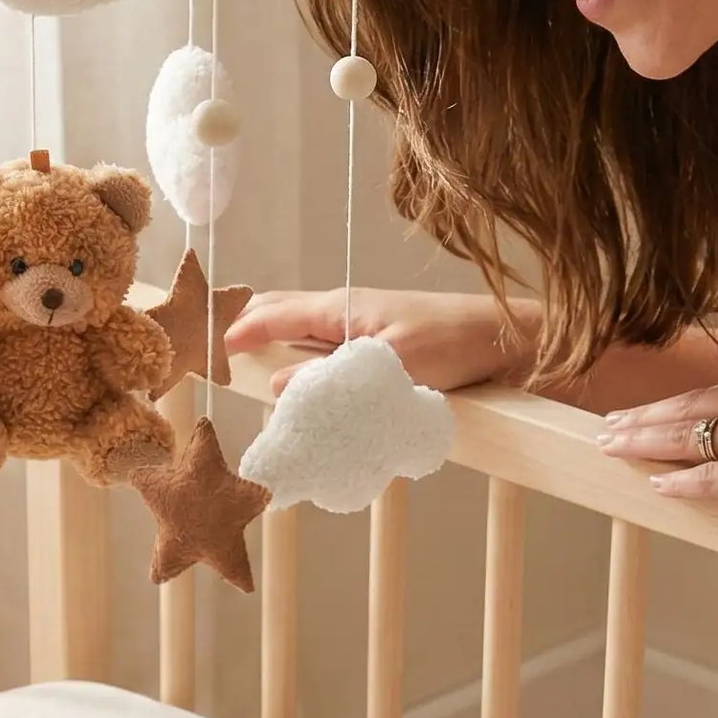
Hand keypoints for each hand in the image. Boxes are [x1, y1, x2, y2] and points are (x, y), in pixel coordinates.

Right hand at [225, 290, 532, 397]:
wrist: (512, 348)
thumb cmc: (456, 342)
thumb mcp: (389, 365)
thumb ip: (332, 378)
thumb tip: (281, 388)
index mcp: (341, 308)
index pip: (271, 314)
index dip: (235, 332)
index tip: (206, 353)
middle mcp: (345, 320)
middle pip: (280, 322)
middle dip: (248, 339)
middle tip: (221, 368)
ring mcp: (361, 339)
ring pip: (304, 350)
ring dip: (282, 370)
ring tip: (259, 397)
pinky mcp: (379, 361)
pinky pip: (332, 370)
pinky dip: (314, 386)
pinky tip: (312, 409)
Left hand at [595, 362, 717, 522]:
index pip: (712, 392)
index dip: (671, 405)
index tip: (643, 412)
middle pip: (686, 408)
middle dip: (641, 420)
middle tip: (607, 429)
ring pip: (687, 437)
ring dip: (644, 444)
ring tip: (613, 450)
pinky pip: (709, 478)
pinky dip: (678, 480)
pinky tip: (655, 482)